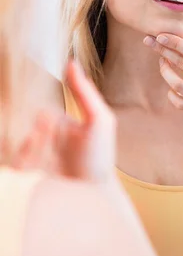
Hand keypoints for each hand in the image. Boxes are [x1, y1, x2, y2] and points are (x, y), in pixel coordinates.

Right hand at [12, 60, 116, 182]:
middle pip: (20, 125)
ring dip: (28, 150)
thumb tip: (71, 62)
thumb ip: (84, 92)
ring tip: (45, 156)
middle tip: (46, 138)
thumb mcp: (99, 119)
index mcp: (54, 121)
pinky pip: (10, 164)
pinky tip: (33, 169)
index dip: (36, 112)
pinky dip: (19, 162)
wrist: (95, 193)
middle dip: (31, 134)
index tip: (47, 120)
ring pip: (13, 143)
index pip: (35, 108)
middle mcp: (38, 136)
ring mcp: (30, 156)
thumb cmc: (100, 155)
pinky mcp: (24, 174)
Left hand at [143, 22, 182, 141]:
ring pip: (175, 84)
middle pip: (180, 64)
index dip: (175, 42)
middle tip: (148, 40)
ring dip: (165, 71)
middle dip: (161, 50)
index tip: (161, 34)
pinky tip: (172, 87)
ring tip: (161, 61)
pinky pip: (180, 103)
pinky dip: (172, 94)